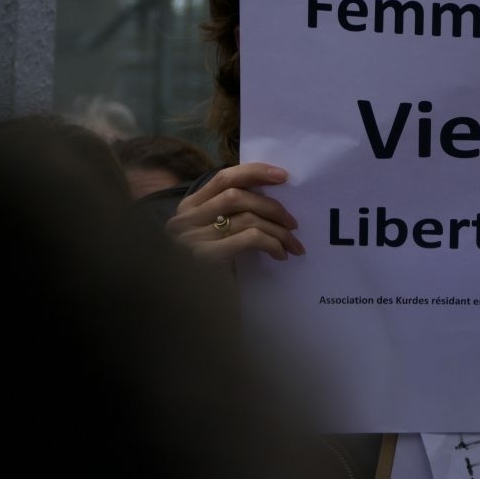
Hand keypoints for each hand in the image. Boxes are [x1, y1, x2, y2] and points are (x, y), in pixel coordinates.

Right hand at [165, 163, 304, 265]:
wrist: (195, 306)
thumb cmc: (210, 270)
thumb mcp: (214, 235)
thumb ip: (231, 215)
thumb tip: (272, 203)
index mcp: (189, 207)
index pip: (224, 178)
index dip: (255, 172)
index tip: (283, 176)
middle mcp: (186, 219)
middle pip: (237, 196)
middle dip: (271, 207)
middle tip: (293, 223)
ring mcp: (192, 238)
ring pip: (246, 217)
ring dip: (277, 229)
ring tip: (293, 243)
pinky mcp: (205, 257)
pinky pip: (249, 239)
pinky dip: (271, 243)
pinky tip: (280, 254)